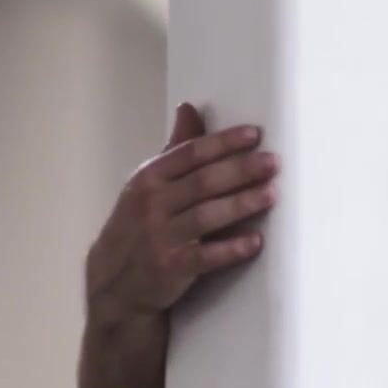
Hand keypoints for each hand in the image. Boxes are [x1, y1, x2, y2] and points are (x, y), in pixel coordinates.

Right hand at [85, 101, 280, 324]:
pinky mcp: (170, 267)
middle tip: (273, 162)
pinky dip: (231, 249)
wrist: (114, 279)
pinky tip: (256, 241)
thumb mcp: (149, 183)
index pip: (190, 153)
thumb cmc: (139, 223)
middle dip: (241, 170)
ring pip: (206, 216)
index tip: (254, 134)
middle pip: (203, 181)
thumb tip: (188, 107)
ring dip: (241, 204)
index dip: (223, 142)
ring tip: (271, 194)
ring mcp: (160, 236)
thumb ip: (175, 149)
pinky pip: (206, 257)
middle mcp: (152, 204)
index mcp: (149, 178)